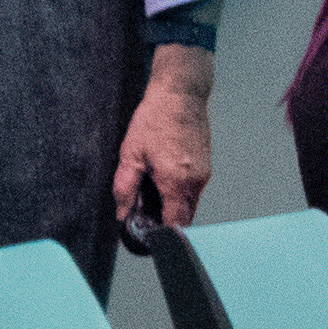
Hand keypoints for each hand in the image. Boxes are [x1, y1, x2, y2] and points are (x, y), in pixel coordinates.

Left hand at [112, 54, 214, 235]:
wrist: (180, 93)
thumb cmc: (155, 119)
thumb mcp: (131, 154)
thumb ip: (125, 188)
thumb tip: (122, 214)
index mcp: (177, 182)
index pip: (176, 225)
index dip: (162, 234)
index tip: (149, 235)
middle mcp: (196, 182)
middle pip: (185, 216)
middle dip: (166, 219)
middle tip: (146, 212)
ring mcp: (204, 173)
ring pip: (190, 202)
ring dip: (173, 203)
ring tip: (153, 187)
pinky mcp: (206, 165)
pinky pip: (194, 188)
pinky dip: (180, 189)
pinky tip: (164, 174)